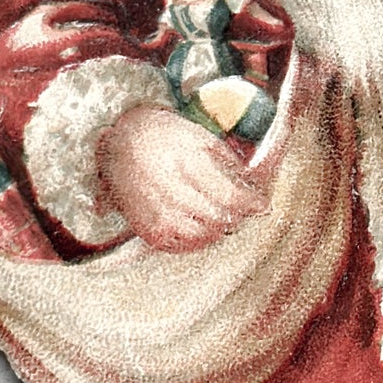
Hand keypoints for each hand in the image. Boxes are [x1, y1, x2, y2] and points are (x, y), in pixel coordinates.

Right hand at [96, 104, 268, 250]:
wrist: (121, 143)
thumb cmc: (165, 137)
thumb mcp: (200, 137)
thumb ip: (228, 160)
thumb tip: (251, 183)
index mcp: (187, 164)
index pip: (229, 196)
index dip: (251, 204)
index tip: (261, 205)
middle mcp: (170, 190)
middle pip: (217, 219)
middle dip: (236, 216)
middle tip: (242, 211)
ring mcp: (156, 212)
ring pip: (200, 237)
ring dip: (217, 231)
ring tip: (221, 219)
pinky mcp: (146, 227)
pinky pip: (178, 246)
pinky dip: (194, 242)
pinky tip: (200, 230)